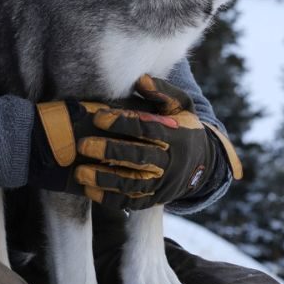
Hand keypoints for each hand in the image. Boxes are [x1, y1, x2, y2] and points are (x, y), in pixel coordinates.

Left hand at [29, 74, 240, 207]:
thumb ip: (162, 92)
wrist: (204, 164)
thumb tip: (141, 80)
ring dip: (105, 179)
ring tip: (80, 172)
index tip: (98, 116)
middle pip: (139, 157)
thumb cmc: (183, 127)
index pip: (148, 129)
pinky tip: (89, 190)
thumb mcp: (181, 106)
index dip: (123, 122)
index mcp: (177, 135)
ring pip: (133, 184)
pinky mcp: (155, 200)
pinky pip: (131, 203)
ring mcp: (163, 184)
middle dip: (110, 151)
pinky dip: (110, 199)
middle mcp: (171, 162)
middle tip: (83, 145)